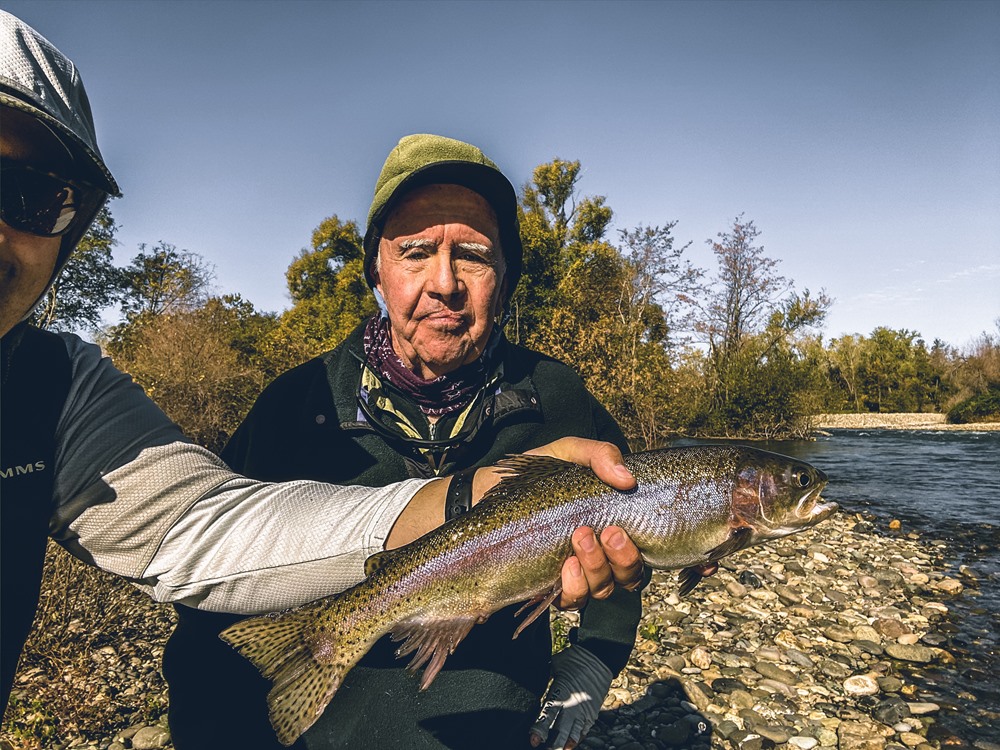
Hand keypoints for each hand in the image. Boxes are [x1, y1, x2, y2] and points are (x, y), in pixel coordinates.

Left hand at [471, 437, 642, 608]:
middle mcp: (597, 557)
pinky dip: (574, 586)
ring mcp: (573, 575)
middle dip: (622, 559)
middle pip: (626, 577)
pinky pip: (571, 600)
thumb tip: (626, 478)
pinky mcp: (548, 588)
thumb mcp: (567, 453)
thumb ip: (599, 455)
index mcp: (608, 529)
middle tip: (607, 532)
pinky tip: (566, 566)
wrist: (487, 492)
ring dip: (596, 568)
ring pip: (601, 589)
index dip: (635, 551)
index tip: (618, 528)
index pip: (637, 554)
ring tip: (580, 538)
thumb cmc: (534, 476)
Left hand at [529, 645, 612, 748]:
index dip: (540, 729)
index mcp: (561, 692)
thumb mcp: (555, 665)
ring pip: (574, 733)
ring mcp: (584, 710)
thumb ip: (545, 676)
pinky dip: (577, 738)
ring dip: (564, 744)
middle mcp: (573, 704)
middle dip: (552, 743)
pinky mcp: (592, 712)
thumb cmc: (574, 659)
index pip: (548, 715)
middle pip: (561, 729)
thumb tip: (531, 676)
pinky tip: (570, 745)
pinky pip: (584, 730)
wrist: (599, 657)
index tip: (533, 740)